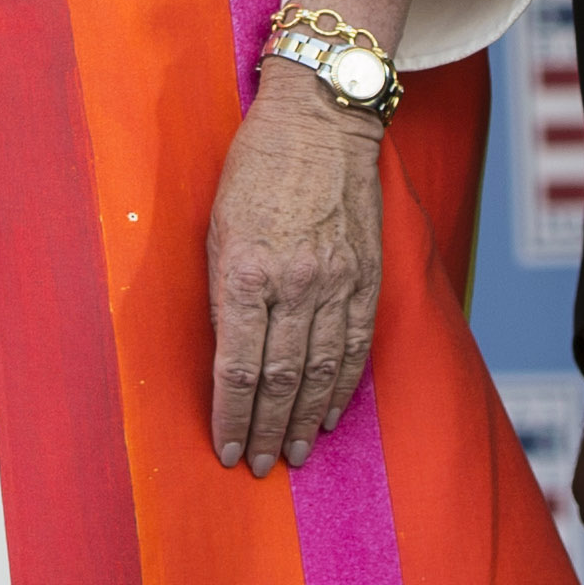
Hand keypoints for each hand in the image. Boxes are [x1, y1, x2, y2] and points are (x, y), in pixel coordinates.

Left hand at [206, 84, 383, 474]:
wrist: (321, 118)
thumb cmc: (255, 166)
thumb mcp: (216, 225)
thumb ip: (222, 290)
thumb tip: (226, 352)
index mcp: (246, 270)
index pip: (238, 365)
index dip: (232, 415)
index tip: (226, 448)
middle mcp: (295, 283)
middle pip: (281, 379)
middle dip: (267, 429)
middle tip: (259, 466)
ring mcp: (337, 281)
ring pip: (321, 372)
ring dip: (305, 420)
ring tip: (292, 453)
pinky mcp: (367, 276)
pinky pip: (356, 345)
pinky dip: (343, 387)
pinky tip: (331, 414)